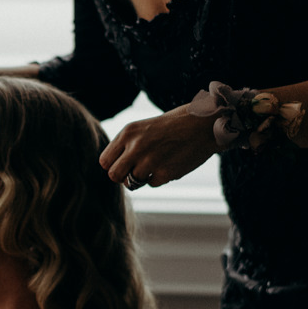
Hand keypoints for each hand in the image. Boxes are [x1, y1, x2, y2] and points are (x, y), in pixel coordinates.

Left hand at [99, 107, 217, 188]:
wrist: (203, 124)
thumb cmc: (171, 126)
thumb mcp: (142, 129)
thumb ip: (126, 146)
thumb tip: (113, 170)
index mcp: (128, 133)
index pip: (104, 161)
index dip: (113, 165)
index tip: (123, 164)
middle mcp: (136, 147)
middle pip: (114, 175)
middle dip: (123, 177)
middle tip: (134, 171)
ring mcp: (150, 161)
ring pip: (133, 182)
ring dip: (142, 177)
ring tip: (156, 163)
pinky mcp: (165, 173)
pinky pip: (152, 183)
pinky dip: (159, 178)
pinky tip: (169, 163)